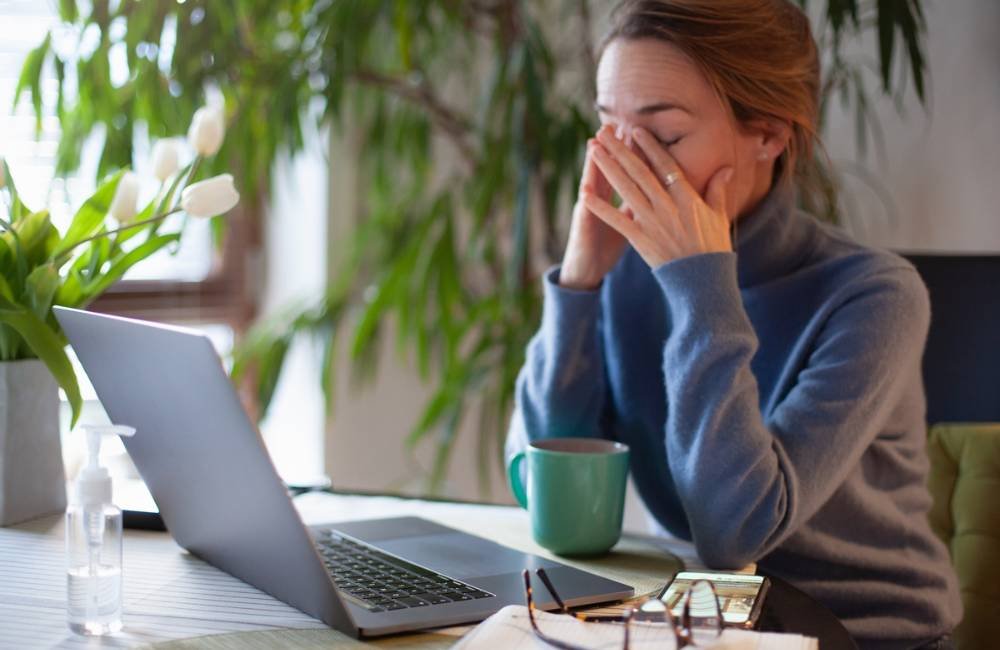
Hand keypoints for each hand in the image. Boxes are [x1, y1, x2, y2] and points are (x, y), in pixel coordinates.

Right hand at [559, 138, 628, 289]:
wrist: (586, 270)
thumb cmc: (606, 246)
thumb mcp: (628, 222)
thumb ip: (640, 203)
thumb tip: (658, 189)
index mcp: (613, 198)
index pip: (626, 170)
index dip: (631, 152)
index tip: (639, 131)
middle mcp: (599, 200)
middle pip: (608, 170)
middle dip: (612, 149)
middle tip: (617, 124)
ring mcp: (589, 213)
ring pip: (591, 185)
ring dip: (592, 166)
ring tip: (594, 144)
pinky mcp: (583, 230)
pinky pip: (585, 216)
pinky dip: (585, 203)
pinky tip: (584, 189)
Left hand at [582, 125, 733, 268]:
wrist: (703, 278)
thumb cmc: (712, 247)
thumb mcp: (719, 215)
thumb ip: (718, 189)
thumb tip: (727, 167)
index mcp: (686, 197)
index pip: (665, 165)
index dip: (649, 146)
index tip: (635, 129)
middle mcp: (668, 205)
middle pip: (640, 172)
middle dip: (620, 150)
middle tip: (603, 132)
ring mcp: (653, 222)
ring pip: (626, 189)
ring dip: (607, 168)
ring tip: (593, 150)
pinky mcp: (640, 239)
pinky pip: (616, 220)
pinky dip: (600, 207)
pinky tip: (585, 193)